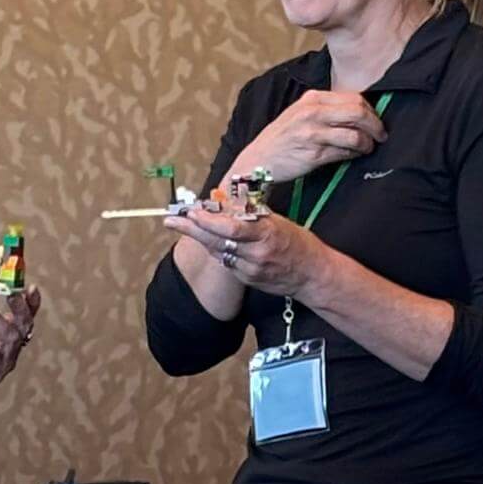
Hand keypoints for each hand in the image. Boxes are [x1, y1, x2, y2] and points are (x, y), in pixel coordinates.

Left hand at [165, 202, 329, 299]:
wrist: (312, 275)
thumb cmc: (297, 242)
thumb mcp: (278, 222)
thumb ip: (252, 215)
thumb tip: (227, 203)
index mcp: (266, 233)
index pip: (231, 227)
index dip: (209, 220)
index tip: (193, 211)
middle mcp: (256, 253)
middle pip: (217, 240)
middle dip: (191, 228)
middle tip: (171, 219)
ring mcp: (250, 269)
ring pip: (218, 251)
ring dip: (199, 238)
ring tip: (180, 224)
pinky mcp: (248, 280)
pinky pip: (226, 262)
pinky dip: (215, 249)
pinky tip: (205, 240)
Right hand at [233, 90, 386, 181]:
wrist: (256, 161)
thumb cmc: (281, 140)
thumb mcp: (299, 114)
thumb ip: (325, 110)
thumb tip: (358, 113)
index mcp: (311, 99)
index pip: (353, 98)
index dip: (371, 110)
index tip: (376, 121)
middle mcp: (312, 113)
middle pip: (358, 112)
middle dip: (376, 125)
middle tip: (381, 135)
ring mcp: (313, 133)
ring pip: (355, 133)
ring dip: (368, 143)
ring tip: (369, 148)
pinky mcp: (314, 154)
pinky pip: (344, 152)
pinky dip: (355, 154)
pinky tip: (355, 155)